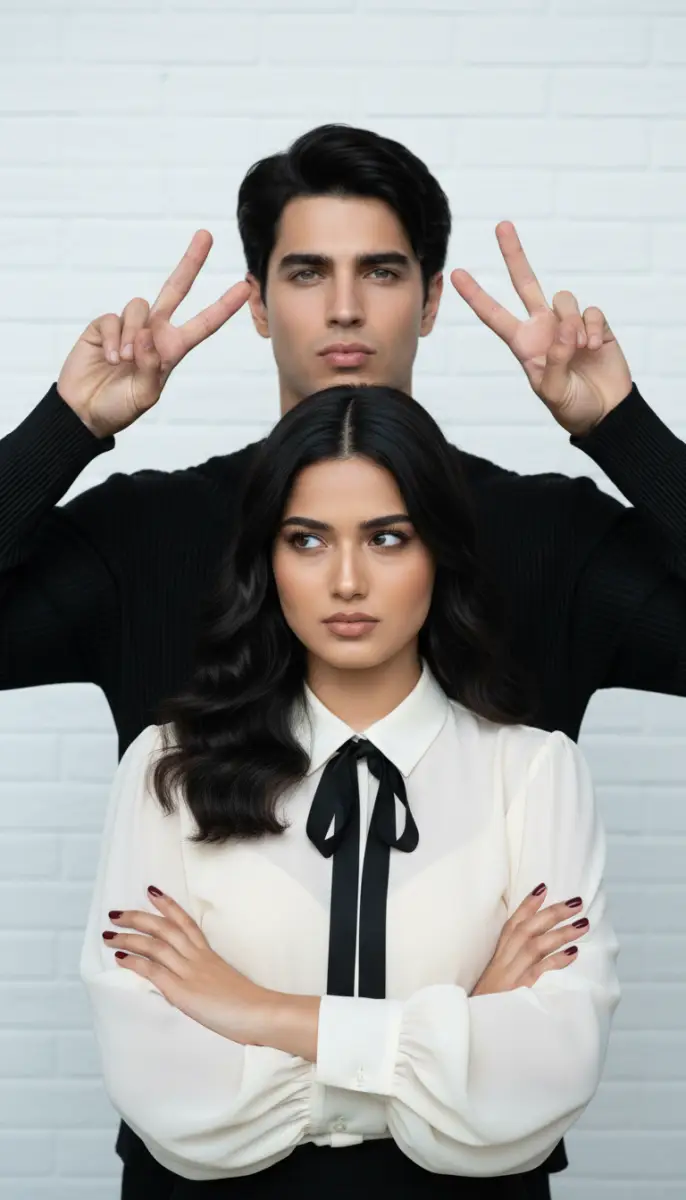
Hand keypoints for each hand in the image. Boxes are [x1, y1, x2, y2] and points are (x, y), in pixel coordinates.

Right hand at [57, 230, 250, 438]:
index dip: (223, 306)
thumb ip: (150, 367)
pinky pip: (113, 319)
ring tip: (123, 361)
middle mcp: (153, 332)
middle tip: (206, 234)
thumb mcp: (145, 395)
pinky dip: (113, 339)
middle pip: (175, 289)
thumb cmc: (119, 407)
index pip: (203, 324)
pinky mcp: (103, 325)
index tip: (244, 287)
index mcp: (172, 349)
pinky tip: (109, 358)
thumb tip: (146, 334)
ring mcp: (129, 326)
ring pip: (139, 307)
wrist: (85, 412)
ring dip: (132, 335)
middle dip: (191, 262)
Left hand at [103, 885, 267, 1044]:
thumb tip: (193, 985)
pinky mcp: (182, 991)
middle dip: (138, 918)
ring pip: (155, 946)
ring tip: (110, 934)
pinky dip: (135, 962)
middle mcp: (197, 958)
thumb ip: (207, 979)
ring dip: (129, 938)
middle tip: (116, 912)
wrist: (259, 1013)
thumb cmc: (248, 1005)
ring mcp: (189, 972)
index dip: (168, 905)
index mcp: (209, 955)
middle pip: (164, 928)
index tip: (152, 891)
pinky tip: (121, 958)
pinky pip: (154, 971)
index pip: (186, 922)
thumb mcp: (225, 984)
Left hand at [451, 222, 632, 436]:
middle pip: (525, 283)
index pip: (494, 315)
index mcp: (524, 344)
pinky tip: (594, 347)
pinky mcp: (594, 323)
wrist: (605, 412)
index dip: (476, 296)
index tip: (456, 274)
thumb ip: (554, 364)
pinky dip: (591, 328)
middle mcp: (543, 327)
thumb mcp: (553, 394)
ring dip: (571, 324)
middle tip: (501, 225)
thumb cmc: (572, 407)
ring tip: (579, 350)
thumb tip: (564, 330)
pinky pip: (589, 311)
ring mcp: (568, 323)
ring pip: (563, 299)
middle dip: (514, 254)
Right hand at [470, 884, 589, 996]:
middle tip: (576, 902)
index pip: (513, 924)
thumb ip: (513, 961)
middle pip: (527, 929)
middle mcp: (504, 960)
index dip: (527, 905)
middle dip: (552, 912)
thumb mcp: (498, 978)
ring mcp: (511, 974)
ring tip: (583, 923)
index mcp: (499, 955)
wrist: (475, 1025)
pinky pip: (539, 971)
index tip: (543, 887)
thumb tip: (538, 947)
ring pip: (536, 945)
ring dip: (560, 932)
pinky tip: (573, 952)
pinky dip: (556, 960)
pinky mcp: (519, 990)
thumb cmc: (490, 1002)